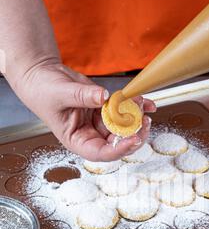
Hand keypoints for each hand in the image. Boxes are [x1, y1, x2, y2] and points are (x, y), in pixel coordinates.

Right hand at [13, 59, 155, 160]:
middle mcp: (91, 135)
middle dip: (134, 134)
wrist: (42, 76)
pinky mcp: (105, 109)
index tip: (133, 139)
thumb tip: (104, 97)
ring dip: (137, 118)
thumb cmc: (43, 91)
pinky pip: (123, 110)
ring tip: (143, 105)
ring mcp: (99, 122)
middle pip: (118, 143)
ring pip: (124, 127)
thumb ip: (82, 96)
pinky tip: (146, 102)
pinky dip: (136, 106)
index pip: (101, 153)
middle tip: (144, 122)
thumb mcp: (60, 93)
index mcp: (78, 140)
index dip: (119, 149)